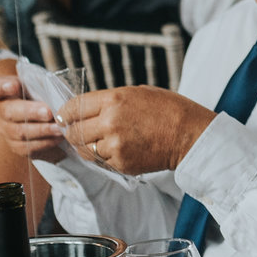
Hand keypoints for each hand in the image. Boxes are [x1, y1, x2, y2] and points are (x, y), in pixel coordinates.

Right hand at [0, 62, 67, 162]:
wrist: (53, 119)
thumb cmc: (47, 96)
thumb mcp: (44, 86)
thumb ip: (43, 85)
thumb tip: (53, 89)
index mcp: (4, 91)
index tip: (14, 85)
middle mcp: (2, 111)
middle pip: (8, 111)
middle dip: (30, 112)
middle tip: (48, 112)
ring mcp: (6, 129)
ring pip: (19, 132)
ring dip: (42, 130)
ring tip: (59, 127)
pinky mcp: (16, 146)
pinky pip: (27, 147)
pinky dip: (45, 142)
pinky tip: (58, 137)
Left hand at [61, 85, 216, 175]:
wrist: (191, 135)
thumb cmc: (169, 110)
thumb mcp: (137, 93)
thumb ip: (110, 101)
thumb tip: (88, 109)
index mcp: (113, 100)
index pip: (73, 107)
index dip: (65, 113)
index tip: (65, 117)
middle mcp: (110, 122)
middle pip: (73, 132)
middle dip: (72, 132)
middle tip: (77, 132)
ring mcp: (115, 146)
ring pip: (84, 150)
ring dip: (86, 147)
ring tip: (97, 142)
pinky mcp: (122, 164)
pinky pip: (101, 162)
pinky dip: (104, 157)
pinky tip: (116, 150)